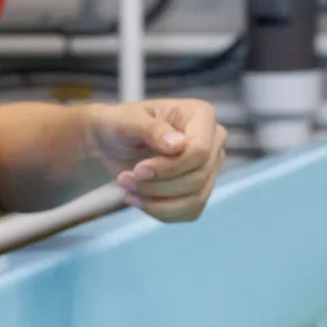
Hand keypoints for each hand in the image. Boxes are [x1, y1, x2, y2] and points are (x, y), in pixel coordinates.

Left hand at [89, 97, 225, 222]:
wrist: (113, 142)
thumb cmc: (121, 124)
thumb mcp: (128, 122)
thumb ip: (153, 130)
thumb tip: (178, 145)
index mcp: (201, 115)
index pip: (199, 151)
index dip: (170, 167)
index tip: (139, 170)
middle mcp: (213, 141)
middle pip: (197, 177)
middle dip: (157, 186)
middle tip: (124, 180)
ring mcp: (210, 167)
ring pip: (195, 199)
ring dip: (156, 202)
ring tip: (128, 190)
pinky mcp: (201, 190)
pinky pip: (190, 212)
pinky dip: (160, 211)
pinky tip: (138, 200)